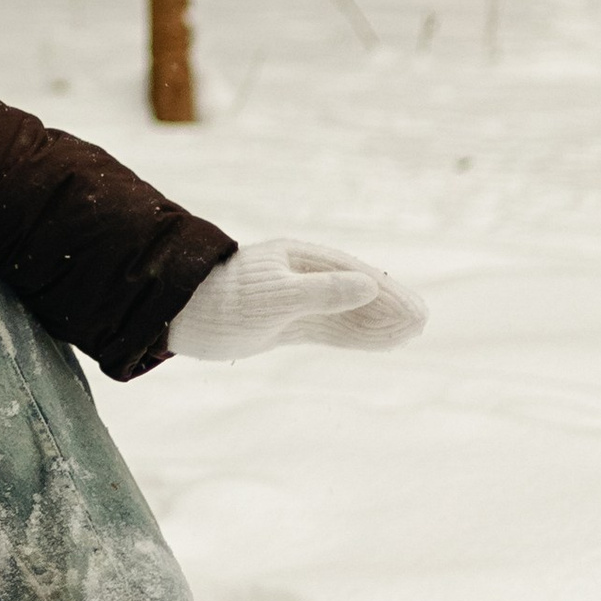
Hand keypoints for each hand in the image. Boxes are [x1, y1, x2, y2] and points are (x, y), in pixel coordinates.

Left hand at [166, 237, 424, 361]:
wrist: (178, 313)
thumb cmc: (222, 300)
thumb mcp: (274, 297)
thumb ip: (321, 292)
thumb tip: (369, 285)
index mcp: (298, 260)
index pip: (352, 275)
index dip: (385, 294)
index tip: (413, 311)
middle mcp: (300, 276)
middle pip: (354, 293)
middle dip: (388, 307)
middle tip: (422, 322)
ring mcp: (293, 300)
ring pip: (345, 313)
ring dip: (377, 323)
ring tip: (411, 333)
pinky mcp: (283, 323)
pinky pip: (329, 328)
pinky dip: (356, 335)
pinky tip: (380, 341)